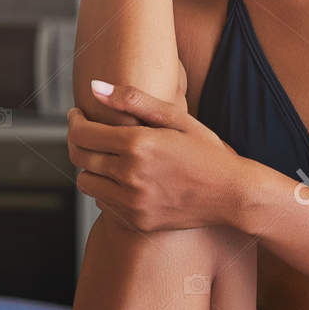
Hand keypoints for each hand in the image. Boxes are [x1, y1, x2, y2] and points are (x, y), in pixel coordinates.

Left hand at [68, 81, 243, 233]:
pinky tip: (125, 179)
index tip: (78, 115)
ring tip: (108, 157)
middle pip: (79, 158)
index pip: (83, 133)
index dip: (74, 121)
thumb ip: (133, 100)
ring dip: (91, 168)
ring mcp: (133, 203)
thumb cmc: (208, 152)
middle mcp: (131, 175)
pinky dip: (107, 190)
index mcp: (138, 144)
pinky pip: (103, 205)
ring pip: (86, 183)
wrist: (234, 195)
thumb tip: (93, 87)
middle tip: (87, 133)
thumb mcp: (176, 118)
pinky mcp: (137, 222)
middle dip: (77, 141)